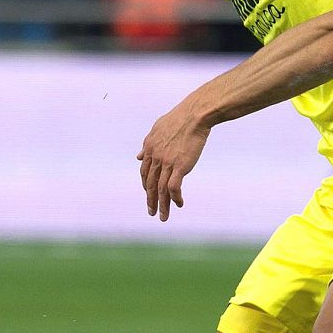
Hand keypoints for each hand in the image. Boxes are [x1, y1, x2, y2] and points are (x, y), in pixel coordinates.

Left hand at [137, 104, 211, 220]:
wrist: (195, 115)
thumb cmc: (179, 119)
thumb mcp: (157, 129)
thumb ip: (146, 144)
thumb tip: (138, 156)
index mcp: (149, 149)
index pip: (145, 172)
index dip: (147, 185)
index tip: (150, 195)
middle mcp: (155, 157)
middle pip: (150, 184)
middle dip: (150, 200)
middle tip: (151, 213)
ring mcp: (167, 163)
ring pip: (161, 190)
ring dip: (162, 205)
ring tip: (163, 217)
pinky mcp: (180, 166)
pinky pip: (174, 188)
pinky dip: (175, 198)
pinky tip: (179, 204)